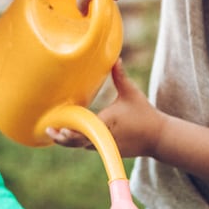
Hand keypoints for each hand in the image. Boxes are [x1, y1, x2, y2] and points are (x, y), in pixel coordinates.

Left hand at [46, 59, 163, 158]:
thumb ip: (120, 76)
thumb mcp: (131, 93)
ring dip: (69, 141)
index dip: (71, 131)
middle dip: (63, 138)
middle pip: (79, 142)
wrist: (159, 137)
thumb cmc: (145, 113)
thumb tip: (115, 58)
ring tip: (53, 133)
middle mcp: (105, 137)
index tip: (58, 128)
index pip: (85, 129)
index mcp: (107, 122)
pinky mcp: (109, 150)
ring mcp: (107, 146)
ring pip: (82, 145)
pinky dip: (79, 142)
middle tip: (49, 131)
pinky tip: (68, 136)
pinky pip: (90, 146)